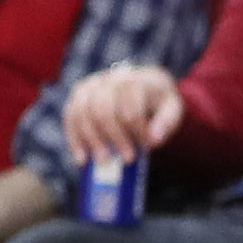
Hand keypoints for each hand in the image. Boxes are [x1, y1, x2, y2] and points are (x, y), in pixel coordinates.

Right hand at [63, 64, 181, 164]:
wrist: (140, 84)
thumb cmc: (157, 102)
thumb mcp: (172, 108)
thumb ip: (166, 122)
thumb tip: (154, 140)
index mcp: (133, 81)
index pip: (130, 106)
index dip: (138, 129)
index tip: (148, 146)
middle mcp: (106, 80)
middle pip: (102, 110)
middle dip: (114, 137)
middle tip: (128, 158)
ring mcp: (88, 87)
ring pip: (82, 114)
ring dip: (92, 141)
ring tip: (103, 161)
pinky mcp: (76, 97)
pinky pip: (69, 118)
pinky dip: (74, 140)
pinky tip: (81, 158)